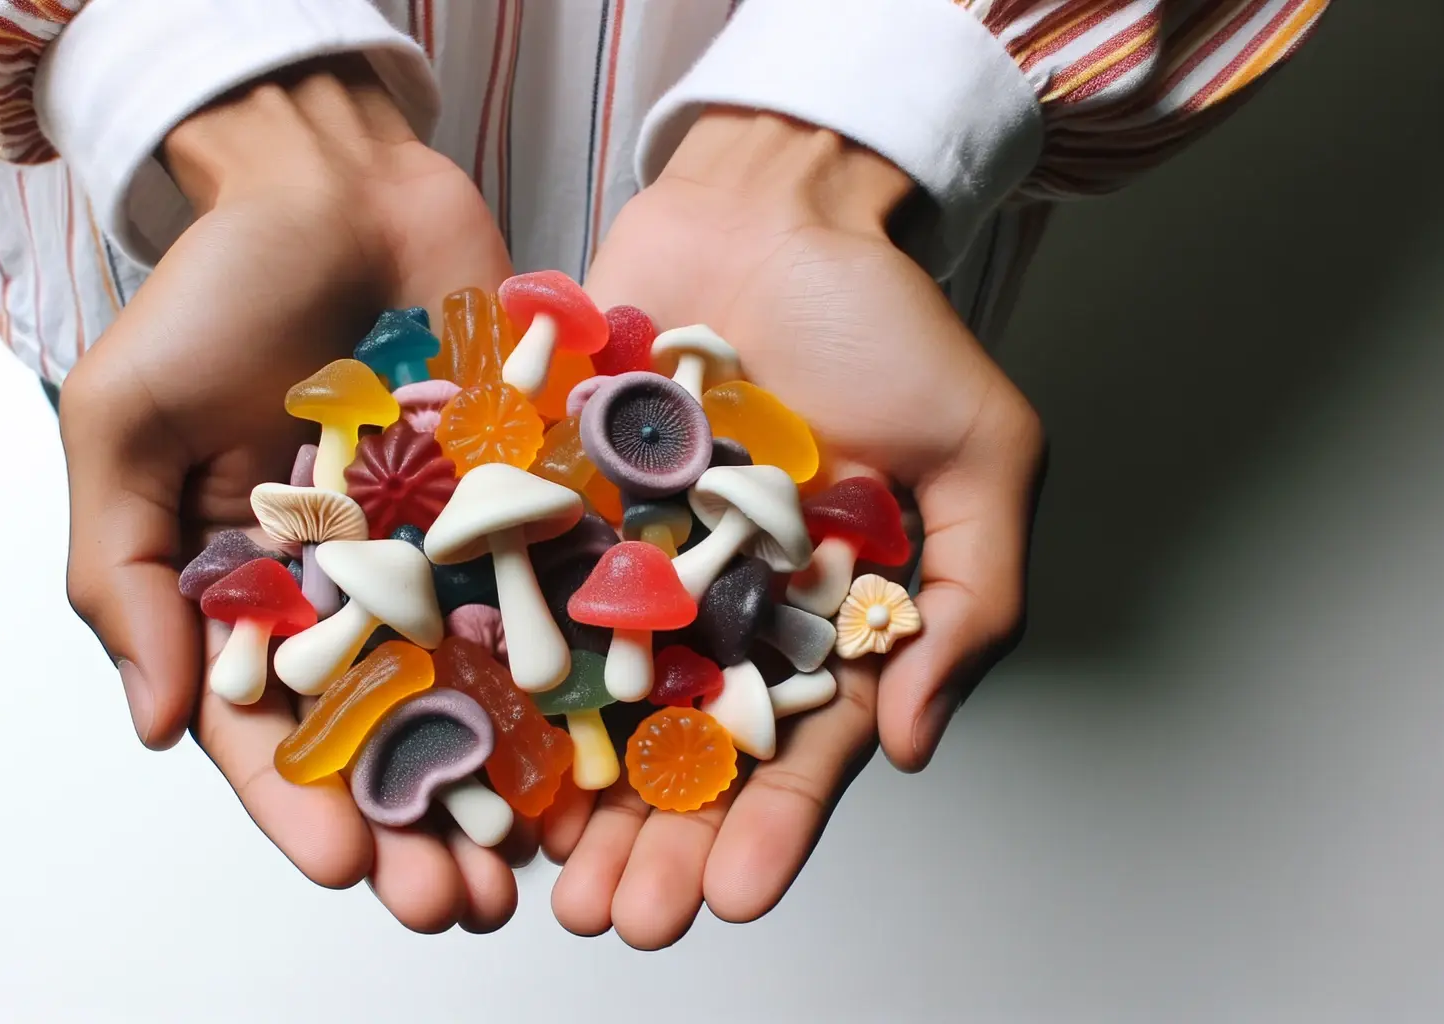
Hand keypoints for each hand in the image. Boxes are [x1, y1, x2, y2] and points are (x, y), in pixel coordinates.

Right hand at [58, 61, 525, 932]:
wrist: (333, 179)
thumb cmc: (213, 291)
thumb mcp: (125, 425)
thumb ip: (123, 574)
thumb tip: (150, 726)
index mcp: (248, 592)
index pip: (269, 728)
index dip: (303, 806)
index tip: (346, 869)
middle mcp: (353, 589)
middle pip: (388, 733)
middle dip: (418, 823)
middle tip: (456, 901)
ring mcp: (446, 550)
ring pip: (480, 688)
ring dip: (507, 782)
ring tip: (536, 866)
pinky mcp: (525, 501)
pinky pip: (554, 594)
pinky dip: (580, 670)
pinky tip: (612, 745)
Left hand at [543, 109, 1044, 947]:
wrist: (775, 204)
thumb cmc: (888, 321)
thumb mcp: (981, 454)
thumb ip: (968, 599)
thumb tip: (912, 741)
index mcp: (813, 615)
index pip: (791, 749)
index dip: (764, 830)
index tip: (728, 901)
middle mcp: (714, 606)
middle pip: (676, 749)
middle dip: (648, 841)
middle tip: (613, 917)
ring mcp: (627, 559)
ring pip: (587, 697)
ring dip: (561, 792)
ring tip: (534, 874)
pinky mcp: (553, 501)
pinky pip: (518, 590)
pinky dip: (489, 664)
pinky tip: (463, 740)